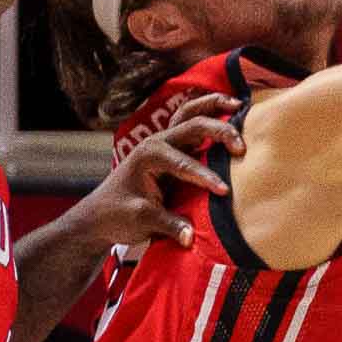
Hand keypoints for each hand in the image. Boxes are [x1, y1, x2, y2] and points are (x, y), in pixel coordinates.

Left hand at [68, 92, 245, 250]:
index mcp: (148, 155)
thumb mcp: (140, 220)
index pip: (183, 163)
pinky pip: (191, 122)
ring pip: (191, 112)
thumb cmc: (116, 215)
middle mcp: (157, 141)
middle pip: (193, 125)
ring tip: (239, 105)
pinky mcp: (171, 146)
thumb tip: (192, 237)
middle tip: (242, 148)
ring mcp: (164, 140)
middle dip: (219, 133)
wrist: (99, 214)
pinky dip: (209, 111)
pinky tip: (228, 111)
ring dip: (215, 106)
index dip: (204, 177)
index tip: (224, 191)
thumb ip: (168, 225)